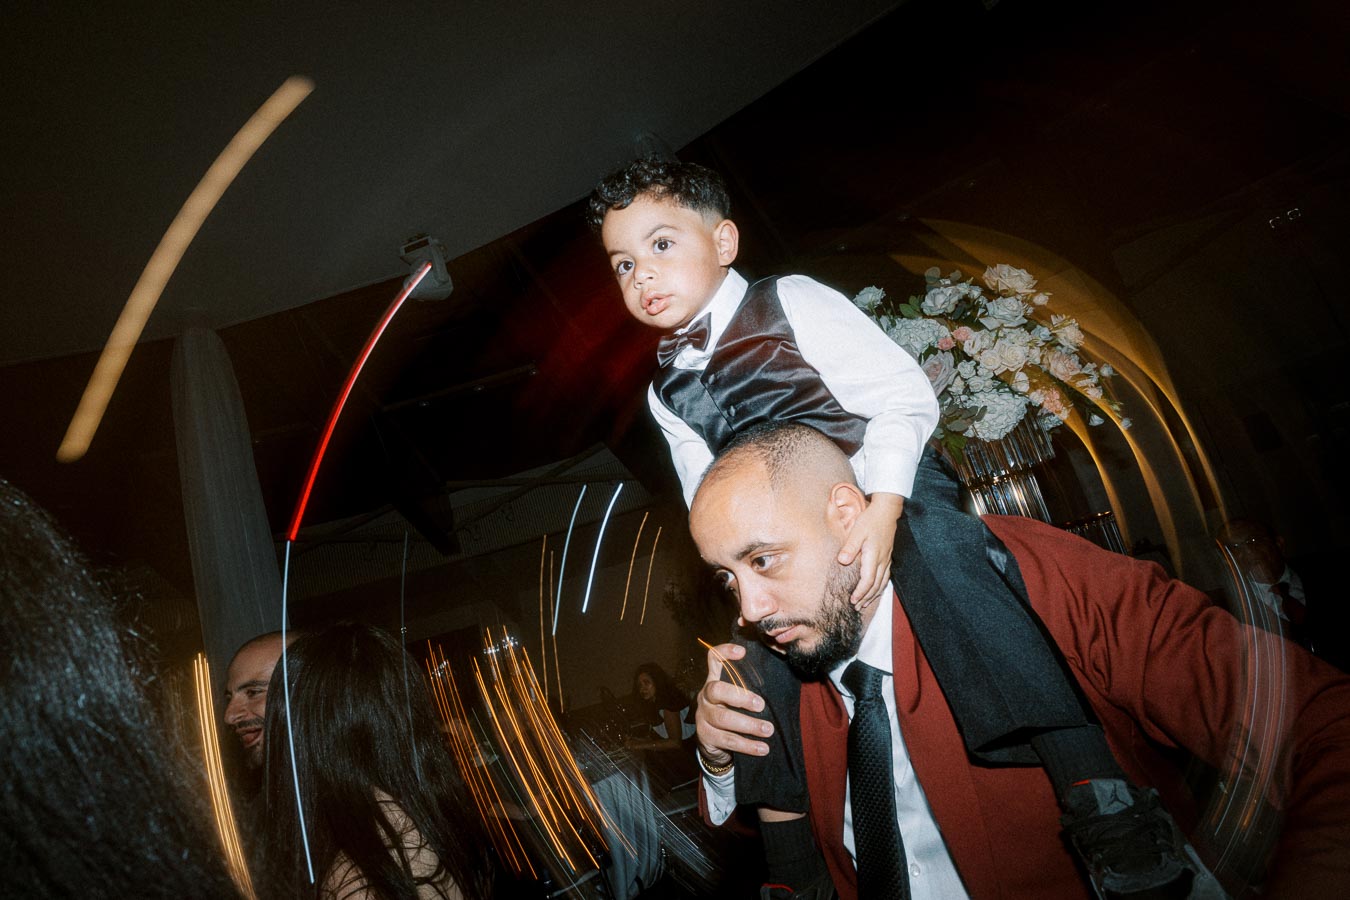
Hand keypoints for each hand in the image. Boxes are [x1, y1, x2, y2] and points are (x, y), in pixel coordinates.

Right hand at [695, 642, 773, 767]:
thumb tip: (777, 680)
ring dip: (749, 725)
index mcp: (714, 681)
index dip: (724, 652)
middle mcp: (705, 696)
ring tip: (768, 730)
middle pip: (717, 690)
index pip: (714, 660)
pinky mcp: (705, 736)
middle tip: (761, 705)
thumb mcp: (736, 699)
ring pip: (724, 718)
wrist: (713, 745)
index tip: (742, 652)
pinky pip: (728, 740)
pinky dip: (747, 745)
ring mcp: (703, 716)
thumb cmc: (732, 715)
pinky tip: (763, 748)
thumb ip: (748, 688)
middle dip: (740, 697)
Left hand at [838, 492, 902, 609]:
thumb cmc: (870, 519)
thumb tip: (842, 561)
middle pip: (875, 585)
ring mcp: (887, 559)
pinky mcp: (888, 556)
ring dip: (874, 594)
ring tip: (865, 603)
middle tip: (857, 607)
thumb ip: (850, 547)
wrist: (887, 510)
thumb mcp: (857, 532)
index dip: (860, 592)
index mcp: (873, 556)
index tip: (852, 601)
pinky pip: (886, 576)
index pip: (867, 580)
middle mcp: (882, 560)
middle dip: (866, 597)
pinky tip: (877, 589)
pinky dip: (881, 586)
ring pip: (882, 582)